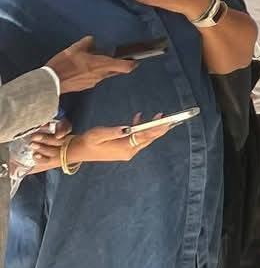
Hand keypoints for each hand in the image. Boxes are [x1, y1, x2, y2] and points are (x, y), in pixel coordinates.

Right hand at [29, 114, 173, 170]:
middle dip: (160, 128)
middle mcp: (129, 151)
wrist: (79, 150)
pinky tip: (139, 118)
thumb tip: (127, 128)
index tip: (166, 122)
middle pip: (148, 139)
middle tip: (171, 118)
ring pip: (144, 138)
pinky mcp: (124, 148)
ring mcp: (127, 151)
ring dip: (152, 127)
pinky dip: (140, 129)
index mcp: (124, 148)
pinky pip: (137, 138)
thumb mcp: (98, 134)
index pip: (144, 137)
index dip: (156, 129)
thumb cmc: (88, 141)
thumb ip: (113, 131)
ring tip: (160, 115)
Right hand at [44, 36, 136, 92]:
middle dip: (115, 64)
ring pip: (103, 75)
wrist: (50, 83)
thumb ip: (87, 43)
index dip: (133, 63)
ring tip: (90, 61)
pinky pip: (93, 79)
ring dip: (101, 69)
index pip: (126, 67)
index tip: (135, 60)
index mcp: (102, 65)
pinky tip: (81, 69)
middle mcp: (101, 76)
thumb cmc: (64, 64)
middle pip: (115, 71)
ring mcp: (93, 83)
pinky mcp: (84, 87)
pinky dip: (91, 74)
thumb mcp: (75, 48)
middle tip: (111, 57)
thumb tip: (92, 40)